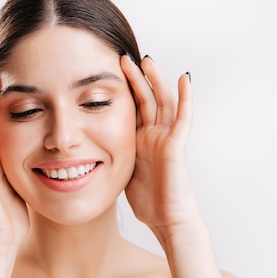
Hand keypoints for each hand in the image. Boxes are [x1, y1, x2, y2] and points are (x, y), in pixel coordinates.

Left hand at [120, 55, 202, 245]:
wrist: (166, 220)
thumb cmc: (149, 202)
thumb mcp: (122, 172)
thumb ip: (114, 157)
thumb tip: (90, 151)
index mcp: (139, 141)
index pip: (132, 108)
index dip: (124, 90)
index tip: (110, 72)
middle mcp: (154, 136)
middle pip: (146, 99)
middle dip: (136, 78)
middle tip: (123, 57)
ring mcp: (166, 139)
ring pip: (163, 102)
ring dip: (155, 80)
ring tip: (147, 60)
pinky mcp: (176, 146)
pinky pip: (183, 117)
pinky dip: (186, 97)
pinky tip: (184, 78)